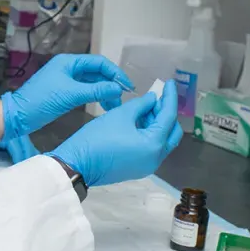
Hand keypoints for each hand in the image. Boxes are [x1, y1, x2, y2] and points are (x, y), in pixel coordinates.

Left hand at [0, 55, 132, 162]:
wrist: (19, 115)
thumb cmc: (41, 101)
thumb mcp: (71, 95)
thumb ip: (96, 90)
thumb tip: (118, 88)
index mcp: (69, 62)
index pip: (99, 62)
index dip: (115, 73)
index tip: (128, 86)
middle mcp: (69, 68)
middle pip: (97, 72)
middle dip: (111, 84)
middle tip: (122, 99)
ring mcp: (66, 80)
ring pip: (92, 82)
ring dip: (104, 92)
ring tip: (113, 105)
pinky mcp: (64, 92)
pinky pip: (85, 91)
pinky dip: (95, 96)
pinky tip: (103, 105)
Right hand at [49, 80, 182, 187]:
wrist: (77, 164)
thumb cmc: (98, 138)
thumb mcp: (120, 115)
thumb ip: (141, 105)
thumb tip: (153, 99)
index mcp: (154, 145)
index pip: (169, 117)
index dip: (170, 97)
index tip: (170, 83)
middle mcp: (156, 158)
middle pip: (171, 132)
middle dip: (166, 113)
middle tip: (157, 97)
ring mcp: (147, 165)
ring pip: (162, 140)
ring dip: (156, 123)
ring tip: (144, 106)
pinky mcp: (137, 167)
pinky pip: (151, 148)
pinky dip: (149, 133)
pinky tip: (138, 121)